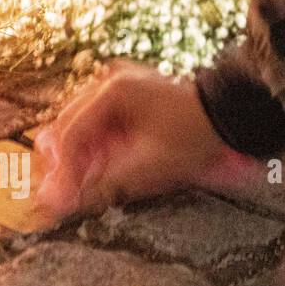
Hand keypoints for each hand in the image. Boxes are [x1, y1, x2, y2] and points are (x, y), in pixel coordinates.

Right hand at [35, 61, 256, 216]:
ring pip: (80, 126)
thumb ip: (100, 184)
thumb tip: (58, 204)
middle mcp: (108, 81)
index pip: (71, 136)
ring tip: (80, 186)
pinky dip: (95, 148)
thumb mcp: (146, 166)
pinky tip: (97, 169)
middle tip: (63, 197)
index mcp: (112, 91)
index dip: (62, 172)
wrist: (230, 115)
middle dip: (67, 165)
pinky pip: (97, 123)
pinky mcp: (125, 94)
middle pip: (69, 128)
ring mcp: (116, 84)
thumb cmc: (195, 135)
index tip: (55, 201)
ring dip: (79, 158)